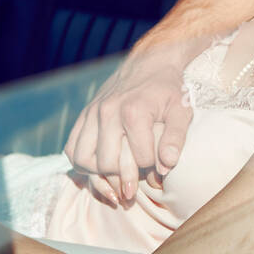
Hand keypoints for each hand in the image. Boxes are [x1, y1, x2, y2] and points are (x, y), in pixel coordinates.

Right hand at [63, 45, 194, 202]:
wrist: (150, 63)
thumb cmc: (169, 90)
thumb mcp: (181, 110)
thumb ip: (176, 138)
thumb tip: (167, 166)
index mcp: (134, 112)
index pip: (140, 158)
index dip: (152, 169)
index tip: (158, 171)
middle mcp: (108, 112)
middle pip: (106, 163)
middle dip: (121, 179)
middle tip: (132, 190)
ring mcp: (93, 113)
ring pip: (81, 158)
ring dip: (96, 175)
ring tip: (113, 181)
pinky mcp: (85, 114)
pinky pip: (71, 147)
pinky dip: (81, 162)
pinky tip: (97, 167)